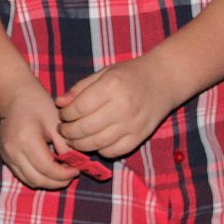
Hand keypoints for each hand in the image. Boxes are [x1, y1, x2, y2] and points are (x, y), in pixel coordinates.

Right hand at [0, 81, 78, 189]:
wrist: (10, 92)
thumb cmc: (34, 101)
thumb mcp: (54, 119)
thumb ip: (64, 144)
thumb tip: (74, 163)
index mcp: (25, 140)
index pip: (47, 169)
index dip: (65, 174)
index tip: (77, 170)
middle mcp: (12, 152)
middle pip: (38, 180)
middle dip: (58, 182)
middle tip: (72, 174)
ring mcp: (6, 156)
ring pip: (30, 181)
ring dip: (48, 182)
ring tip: (62, 173)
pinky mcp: (5, 157)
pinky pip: (23, 175)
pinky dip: (38, 177)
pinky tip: (49, 169)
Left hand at [55, 56, 174, 158]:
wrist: (164, 80)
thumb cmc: (130, 74)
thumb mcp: (104, 73)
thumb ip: (80, 88)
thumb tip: (59, 103)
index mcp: (112, 86)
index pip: (79, 107)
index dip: (65, 115)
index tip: (62, 115)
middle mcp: (123, 107)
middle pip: (86, 128)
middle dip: (68, 132)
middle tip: (62, 130)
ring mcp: (132, 124)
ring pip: (98, 143)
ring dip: (80, 144)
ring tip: (73, 139)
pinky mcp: (140, 137)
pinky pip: (114, 151)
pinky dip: (100, 150)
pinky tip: (94, 143)